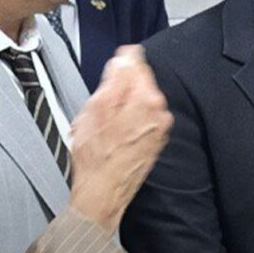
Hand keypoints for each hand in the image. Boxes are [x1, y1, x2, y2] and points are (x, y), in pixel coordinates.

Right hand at [69, 46, 172, 234]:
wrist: (103, 193)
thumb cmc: (96, 158)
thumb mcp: (95, 108)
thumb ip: (113, 78)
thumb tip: (124, 59)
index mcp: (146, 98)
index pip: (136, 60)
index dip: (117, 64)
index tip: (108, 73)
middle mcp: (159, 112)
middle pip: (136, 83)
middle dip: (115, 91)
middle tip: (98, 108)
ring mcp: (158, 128)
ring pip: (136, 102)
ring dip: (118, 109)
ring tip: (102, 127)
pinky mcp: (153, 142)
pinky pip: (138, 121)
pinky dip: (124, 124)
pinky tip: (109, 139)